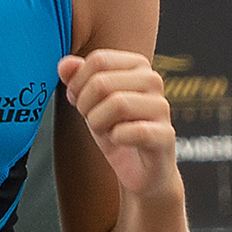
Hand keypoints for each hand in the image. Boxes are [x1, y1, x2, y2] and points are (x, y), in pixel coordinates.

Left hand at [58, 50, 180, 199]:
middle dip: (86, 105)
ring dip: (99, 122)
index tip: (79, 101)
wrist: (141, 171)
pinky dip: (117, 138)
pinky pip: (134, 131)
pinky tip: (120, 141)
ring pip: (117, 103)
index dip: (78, 83)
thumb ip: (77, 79)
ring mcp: (162, 107)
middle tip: (93, 120)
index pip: (98, 60)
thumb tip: (65, 64)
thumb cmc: (117, 132)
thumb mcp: (91, 103)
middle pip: (102, 82)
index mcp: (136, 65)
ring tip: (106, 131)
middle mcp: (153, 80)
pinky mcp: (165, 135)